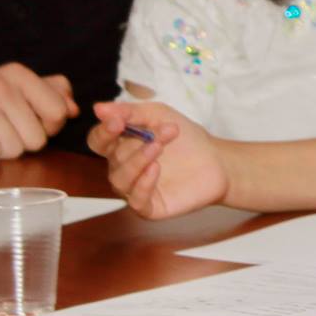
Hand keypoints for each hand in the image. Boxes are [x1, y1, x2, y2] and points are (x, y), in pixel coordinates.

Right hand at [90, 100, 229, 218]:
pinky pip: (136, 201)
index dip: (103, 132)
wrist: (217, 160)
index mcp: (121, 145)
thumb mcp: (158, 115)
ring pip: (121, 180)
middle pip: (114, 158)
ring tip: (158, 147)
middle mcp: (124, 168)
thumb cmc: (185, 137)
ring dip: (138, 161)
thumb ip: (130, 111)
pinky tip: (156, 169)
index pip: (98, 141)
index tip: (117, 122)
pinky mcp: (151, 207)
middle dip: (137, 143)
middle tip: (165, 131)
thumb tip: (98, 108)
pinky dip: (143, 185)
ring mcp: (135, 189)